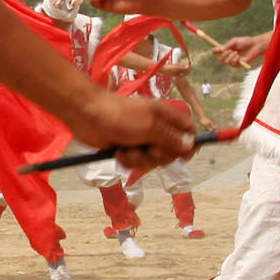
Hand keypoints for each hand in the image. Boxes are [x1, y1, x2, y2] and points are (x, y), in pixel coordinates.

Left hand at [69, 89, 195, 169]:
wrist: (87, 116)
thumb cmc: (119, 116)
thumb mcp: (150, 126)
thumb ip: (171, 137)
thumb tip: (191, 145)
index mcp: (166, 117)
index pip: (189, 131)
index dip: (189, 145)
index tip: (182, 156)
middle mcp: (157, 129)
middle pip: (172, 152)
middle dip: (157, 157)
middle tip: (146, 149)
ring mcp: (142, 139)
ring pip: (153, 161)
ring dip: (139, 160)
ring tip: (126, 151)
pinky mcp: (128, 149)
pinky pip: (136, 164)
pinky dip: (127, 161)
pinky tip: (118, 153)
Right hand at [216, 33, 267, 68]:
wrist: (255, 46)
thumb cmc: (246, 42)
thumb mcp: (235, 41)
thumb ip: (227, 45)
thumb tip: (219, 49)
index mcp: (227, 49)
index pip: (218, 52)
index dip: (215, 51)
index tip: (215, 49)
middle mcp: (229, 56)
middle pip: (220, 59)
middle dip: (222, 55)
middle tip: (228, 51)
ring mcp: (233, 61)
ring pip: (226, 62)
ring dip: (229, 57)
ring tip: (235, 52)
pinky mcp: (239, 65)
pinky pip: (232, 64)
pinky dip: (234, 60)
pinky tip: (238, 56)